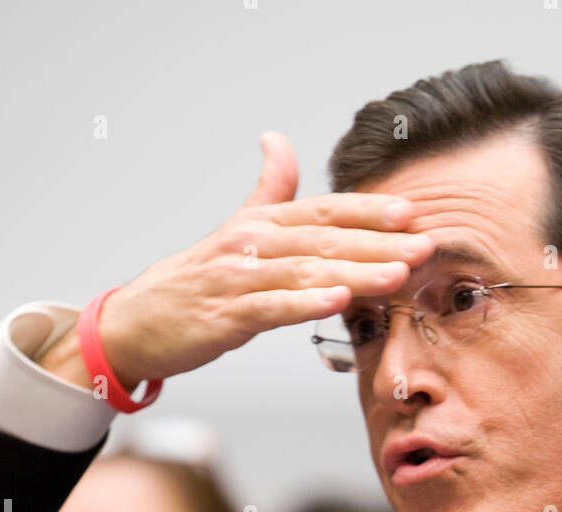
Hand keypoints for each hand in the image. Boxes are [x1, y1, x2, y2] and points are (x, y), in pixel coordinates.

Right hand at [39, 131, 433, 389]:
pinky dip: (306, 304)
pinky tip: (339, 301)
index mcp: (260, 225)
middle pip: (324, 240)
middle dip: (379, 243)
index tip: (413, 211)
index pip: (324, 212)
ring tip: (397, 275)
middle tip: (425, 246)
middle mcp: (251, 245)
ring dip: (355, 272)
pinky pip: (272, 308)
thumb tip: (279, 139)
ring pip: (305, 272)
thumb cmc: (194, 281)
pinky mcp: (225, 317)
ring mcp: (237, 280)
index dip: (369, 210)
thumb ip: (267, 190)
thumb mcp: (234, 230)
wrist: (136, 322)